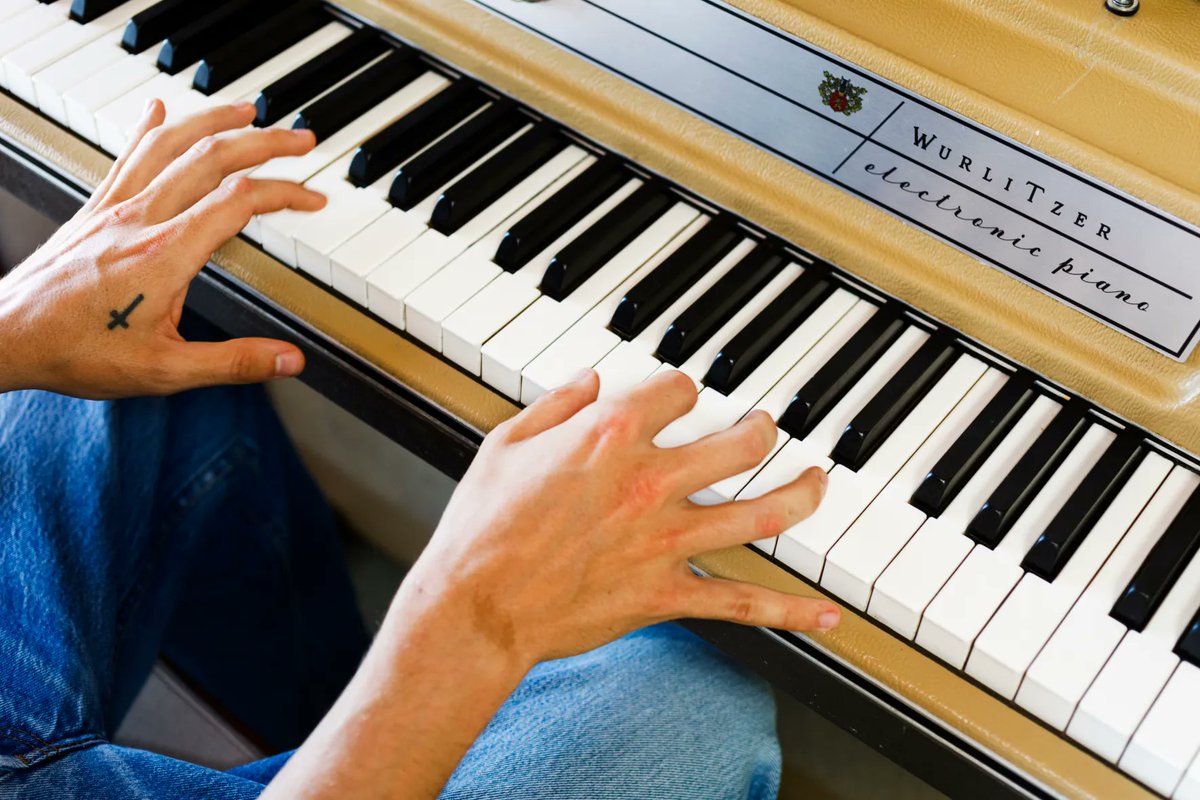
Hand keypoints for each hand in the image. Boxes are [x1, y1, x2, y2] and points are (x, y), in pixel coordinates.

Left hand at [0, 100, 325, 397]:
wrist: (6, 336)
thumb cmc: (76, 352)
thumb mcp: (166, 371)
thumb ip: (234, 363)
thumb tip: (288, 359)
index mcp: (166, 254)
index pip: (239, 202)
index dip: (285, 194)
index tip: (313, 200)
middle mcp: (141, 219)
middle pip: (211, 158)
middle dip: (265, 142)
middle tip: (300, 139)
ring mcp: (114, 209)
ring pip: (170, 145)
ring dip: (214, 121)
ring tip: (247, 112)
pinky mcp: (93, 211)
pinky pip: (127, 157)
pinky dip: (150, 129)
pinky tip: (158, 111)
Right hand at [403, 369, 837, 667]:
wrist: (476, 607)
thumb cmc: (481, 527)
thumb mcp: (506, 445)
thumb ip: (556, 405)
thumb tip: (590, 380)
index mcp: (611, 434)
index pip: (680, 388)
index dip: (684, 386)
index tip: (682, 394)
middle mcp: (651, 481)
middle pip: (739, 443)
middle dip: (761, 428)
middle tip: (766, 427)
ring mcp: (665, 541)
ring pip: (760, 512)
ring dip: (801, 494)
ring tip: (817, 482)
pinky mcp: (665, 595)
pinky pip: (741, 604)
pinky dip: (789, 612)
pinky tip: (827, 615)